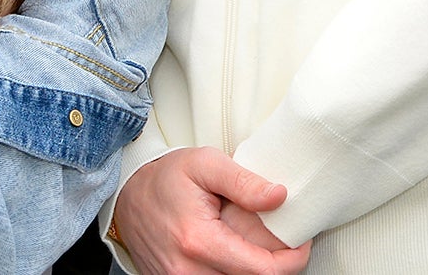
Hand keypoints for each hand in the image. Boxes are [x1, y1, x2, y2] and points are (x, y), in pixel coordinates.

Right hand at [115, 148, 310, 274]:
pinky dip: (230, 273)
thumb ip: (243, 181)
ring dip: (250, 270)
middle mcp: (187, 270)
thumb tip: (279, 197)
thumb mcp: (204, 163)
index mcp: (199, 240)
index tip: (300, 242)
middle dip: (273, 265)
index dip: (292, 260)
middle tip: (278, 242)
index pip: (264, 271)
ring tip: (251, 247)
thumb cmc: (167, 177)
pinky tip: (231, 256)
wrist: (126, 194)